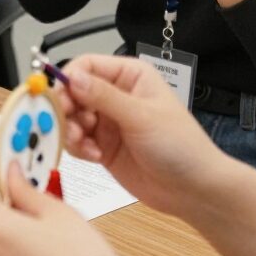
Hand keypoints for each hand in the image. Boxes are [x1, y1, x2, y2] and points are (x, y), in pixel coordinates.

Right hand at [59, 55, 235, 219]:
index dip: (69, 80)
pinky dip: (78, 148)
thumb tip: (72, 78)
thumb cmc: (181, 146)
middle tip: (69, 125)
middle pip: (73, 92)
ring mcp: (108, 121)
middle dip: (67, 109)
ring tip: (84, 144)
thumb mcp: (141, 117)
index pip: (87, 66)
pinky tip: (95, 157)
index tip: (61, 98)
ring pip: (71, 117)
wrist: (194, 190)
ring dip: (70, 131)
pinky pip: (76, 140)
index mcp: (130, 76)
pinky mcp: (102, 145)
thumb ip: (104, 97)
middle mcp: (116, 94)